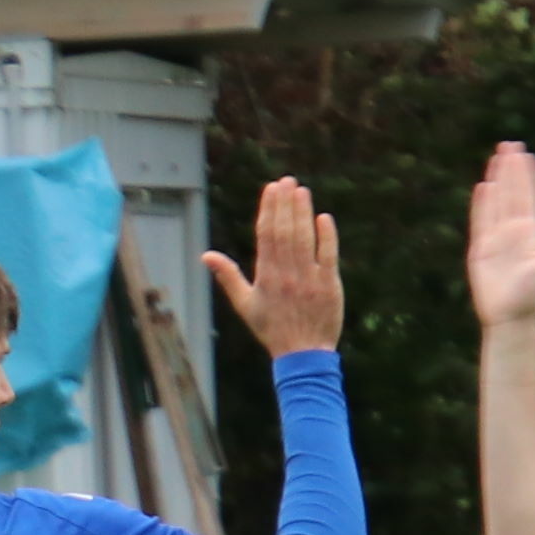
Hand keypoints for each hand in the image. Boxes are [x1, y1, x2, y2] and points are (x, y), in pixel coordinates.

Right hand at [202, 172, 343, 357]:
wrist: (302, 354)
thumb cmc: (272, 328)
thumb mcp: (245, 304)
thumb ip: (227, 276)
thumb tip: (206, 255)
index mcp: (265, 277)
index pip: (266, 236)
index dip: (268, 210)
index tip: (271, 188)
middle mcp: (286, 275)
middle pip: (285, 232)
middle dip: (285, 204)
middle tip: (287, 181)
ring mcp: (308, 279)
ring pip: (304, 239)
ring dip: (302, 213)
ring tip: (301, 190)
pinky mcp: (329, 285)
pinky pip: (327, 256)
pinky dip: (326, 236)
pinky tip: (323, 217)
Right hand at [465, 140, 534, 332]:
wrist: (511, 317)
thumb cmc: (534, 294)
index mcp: (534, 232)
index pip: (530, 196)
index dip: (527, 175)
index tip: (525, 154)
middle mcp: (515, 231)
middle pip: (512, 193)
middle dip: (511, 169)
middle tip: (509, 144)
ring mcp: (497, 238)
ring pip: (497, 201)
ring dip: (497, 180)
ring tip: (495, 158)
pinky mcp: (480, 250)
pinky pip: (480, 221)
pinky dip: (481, 204)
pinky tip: (483, 187)